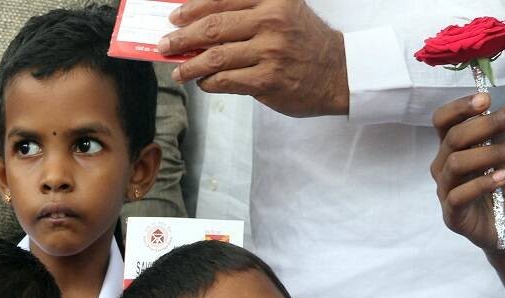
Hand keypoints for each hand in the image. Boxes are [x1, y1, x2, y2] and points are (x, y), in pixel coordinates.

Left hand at [161, 0, 347, 117]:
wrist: (339, 72)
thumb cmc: (303, 41)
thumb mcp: (283, 11)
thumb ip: (247, 11)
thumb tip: (199, 20)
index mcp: (273, 0)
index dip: (192, 9)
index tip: (174, 17)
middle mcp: (271, 21)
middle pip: (213, 28)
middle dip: (182, 37)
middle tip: (165, 44)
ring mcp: (269, 52)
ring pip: (214, 58)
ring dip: (189, 65)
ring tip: (177, 70)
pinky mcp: (267, 80)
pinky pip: (225, 81)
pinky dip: (208, 83)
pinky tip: (202, 82)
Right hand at [431, 94, 504, 256]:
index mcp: (454, 147)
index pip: (443, 121)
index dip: (459, 107)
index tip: (486, 99)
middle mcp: (445, 166)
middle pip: (454, 137)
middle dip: (488, 123)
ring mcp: (447, 191)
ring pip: (456, 163)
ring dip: (492, 152)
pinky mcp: (454, 216)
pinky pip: (458, 196)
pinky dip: (482, 184)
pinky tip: (503, 177)